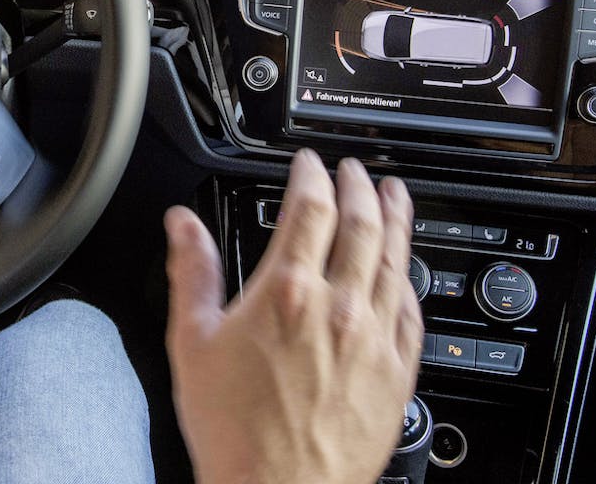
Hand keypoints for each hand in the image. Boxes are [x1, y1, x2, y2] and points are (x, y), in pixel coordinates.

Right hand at [164, 149, 421, 483]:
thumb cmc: (234, 431)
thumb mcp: (192, 341)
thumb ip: (192, 272)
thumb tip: (182, 225)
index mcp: (287, 293)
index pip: (311, 208)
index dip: (312, 175)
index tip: (309, 163)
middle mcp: (339, 308)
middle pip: (362, 225)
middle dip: (359, 187)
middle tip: (355, 170)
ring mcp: (374, 340)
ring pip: (396, 261)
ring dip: (396, 220)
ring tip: (395, 196)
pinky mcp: (397, 374)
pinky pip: (413, 312)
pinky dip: (411, 280)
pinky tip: (407, 272)